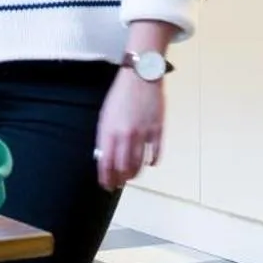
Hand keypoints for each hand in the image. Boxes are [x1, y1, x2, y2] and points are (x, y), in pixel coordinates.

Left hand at [95, 68, 163, 190]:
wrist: (140, 76)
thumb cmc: (120, 95)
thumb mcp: (105, 115)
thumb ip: (105, 136)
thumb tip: (104, 156)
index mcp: (109, 131)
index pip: (106, 163)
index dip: (106, 178)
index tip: (107, 185)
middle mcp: (125, 135)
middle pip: (123, 167)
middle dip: (120, 180)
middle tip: (120, 184)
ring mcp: (143, 133)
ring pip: (139, 163)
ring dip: (135, 173)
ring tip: (133, 176)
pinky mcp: (157, 129)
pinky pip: (155, 152)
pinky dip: (153, 161)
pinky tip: (150, 163)